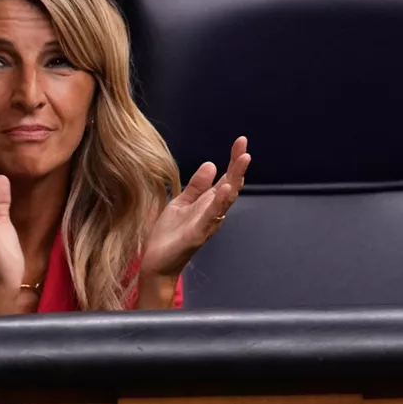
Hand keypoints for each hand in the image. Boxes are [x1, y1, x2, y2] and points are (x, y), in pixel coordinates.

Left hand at [139, 137, 250, 281]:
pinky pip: (211, 216)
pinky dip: (219, 202)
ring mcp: (207, 222)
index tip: (241, 141)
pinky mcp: (198, 233)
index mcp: (208, 203)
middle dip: (238, 166)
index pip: (225, 178)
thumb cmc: (170, 234)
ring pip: (226, 199)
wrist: (158, 262)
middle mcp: (213, 212)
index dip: (233, 160)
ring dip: (234, 180)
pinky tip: (224, 188)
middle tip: (245, 147)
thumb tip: (211, 164)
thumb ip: (196, 186)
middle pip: (230, 185)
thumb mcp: (181, 203)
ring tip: (242, 161)